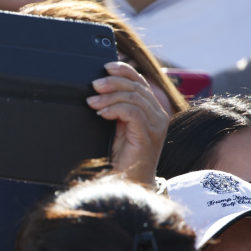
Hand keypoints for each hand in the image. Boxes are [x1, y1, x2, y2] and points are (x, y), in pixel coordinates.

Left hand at [86, 61, 168, 184]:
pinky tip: (101, 114)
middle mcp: (158, 115)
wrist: (128, 183)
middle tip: (94, 86)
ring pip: (134, 98)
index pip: (140, 81)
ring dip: (109, 96)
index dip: (123, 70)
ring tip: (92, 101)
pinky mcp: (149, 135)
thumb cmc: (121, 158)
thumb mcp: (117, 127)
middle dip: (112, 83)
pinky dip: (114, 109)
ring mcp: (156, 125)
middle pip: (136, 86)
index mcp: (151, 110)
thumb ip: (116, 108)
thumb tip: (99, 89)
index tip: (104, 67)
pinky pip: (133, 113)